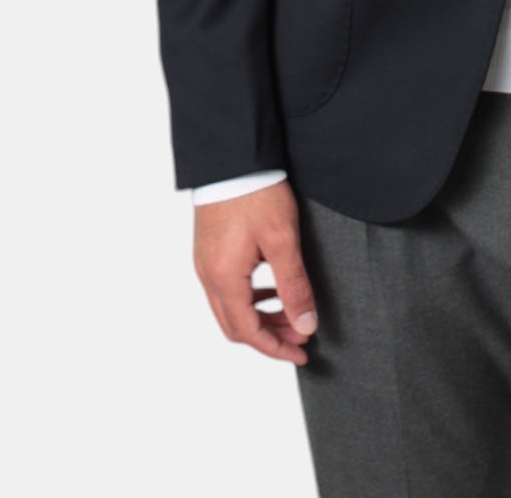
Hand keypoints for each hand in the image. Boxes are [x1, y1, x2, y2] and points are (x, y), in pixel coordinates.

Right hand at [193, 180, 318, 364]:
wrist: (232, 157)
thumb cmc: (255, 193)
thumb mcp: (282, 240)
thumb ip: (294, 286)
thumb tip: (306, 325)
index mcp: (224, 278)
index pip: (248, 332)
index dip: (276, 349)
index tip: (302, 354)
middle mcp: (207, 276)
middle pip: (236, 326)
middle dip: (270, 336)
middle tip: (301, 334)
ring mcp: (204, 263)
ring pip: (230, 308)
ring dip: (260, 317)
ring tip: (291, 311)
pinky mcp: (208, 250)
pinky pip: (226, 289)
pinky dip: (249, 298)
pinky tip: (271, 287)